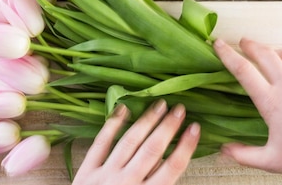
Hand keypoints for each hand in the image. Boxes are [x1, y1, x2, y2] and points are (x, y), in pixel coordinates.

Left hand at [72, 100, 199, 184]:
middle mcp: (127, 183)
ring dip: (146, 121)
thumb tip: (171, 164)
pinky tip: (124, 109)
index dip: (186, 146)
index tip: (195, 128)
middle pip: (152, 149)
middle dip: (168, 127)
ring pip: (129, 142)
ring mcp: (105, 176)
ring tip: (160, 104)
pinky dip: (112, 125)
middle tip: (180, 108)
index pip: (172, 167)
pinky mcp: (86, 172)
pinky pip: (100, 144)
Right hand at [214, 38, 281, 172]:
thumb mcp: (269, 159)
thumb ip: (244, 154)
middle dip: (251, 45)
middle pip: (265, 55)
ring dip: (276, 51)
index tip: (218, 44)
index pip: (243, 71)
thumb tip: (224, 150)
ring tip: (270, 53)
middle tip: (243, 42)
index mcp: (271, 101)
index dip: (228, 54)